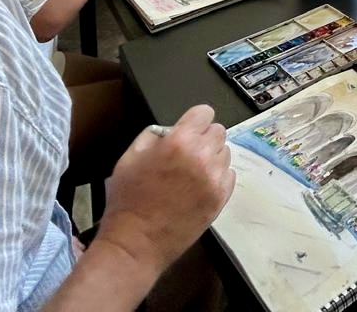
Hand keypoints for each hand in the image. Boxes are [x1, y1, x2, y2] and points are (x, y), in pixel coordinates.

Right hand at [94, 105, 234, 276]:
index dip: (194, 120)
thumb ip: (152, 136)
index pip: (204, 112)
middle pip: (218, 131)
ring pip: (225, 153)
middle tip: (187, 154)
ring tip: (192, 173)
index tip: (187, 130)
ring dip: (211, 157)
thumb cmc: (127, 200)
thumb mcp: (129, 158)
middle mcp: (202, 155)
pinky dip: (217, 177)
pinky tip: (199, 187)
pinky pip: (229, 175)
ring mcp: (215, 178)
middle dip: (203, 138)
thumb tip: (169, 131)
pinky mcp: (221, 198)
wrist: (136, 243)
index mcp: (179, 141)